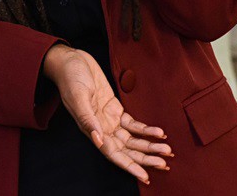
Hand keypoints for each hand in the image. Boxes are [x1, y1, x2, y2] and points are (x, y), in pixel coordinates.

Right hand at [43, 45, 171, 184]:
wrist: (70, 61)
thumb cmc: (70, 78)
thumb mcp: (78, 96)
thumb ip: (88, 119)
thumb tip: (98, 140)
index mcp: (91, 130)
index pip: (113, 154)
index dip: (129, 166)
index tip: (145, 175)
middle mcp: (102, 129)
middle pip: (127, 149)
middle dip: (145, 157)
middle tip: (164, 162)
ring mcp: (109, 120)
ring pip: (132, 139)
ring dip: (149, 145)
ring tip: (167, 149)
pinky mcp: (115, 109)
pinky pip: (133, 124)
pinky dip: (146, 129)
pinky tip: (159, 132)